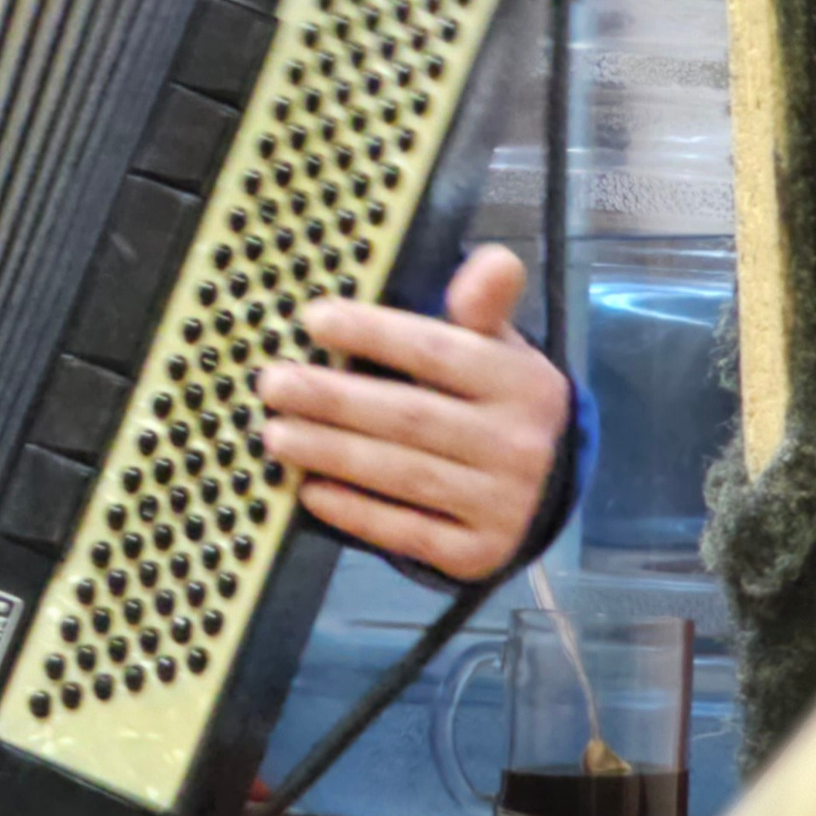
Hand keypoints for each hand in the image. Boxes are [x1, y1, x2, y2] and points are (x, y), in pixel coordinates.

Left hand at [254, 243, 569, 583]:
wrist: (543, 487)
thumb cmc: (495, 401)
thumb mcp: (498, 349)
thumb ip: (483, 307)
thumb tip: (490, 261)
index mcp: (520, 382)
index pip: (438, 352)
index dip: (374, 334)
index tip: (313, 320)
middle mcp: (517, 444)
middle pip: (410, 416)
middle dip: (333, 399)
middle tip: (272, 384)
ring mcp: (501, 505)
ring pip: (402, 474)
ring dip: (331, 453)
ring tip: (275, 435)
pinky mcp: (479, 554)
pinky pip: (408, 533)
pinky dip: (356, 512)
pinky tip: (311, 491)